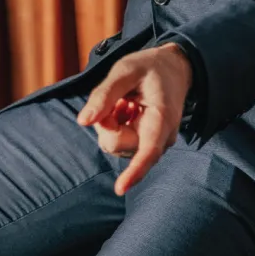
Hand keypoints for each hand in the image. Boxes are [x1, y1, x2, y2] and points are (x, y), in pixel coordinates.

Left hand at [77, 43, 193, 195]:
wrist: (172, 69)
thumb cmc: (149, 67)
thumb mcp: (125, 70)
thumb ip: (104, 94)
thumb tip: (83, 122)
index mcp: (162, 117)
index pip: (149, 150)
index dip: (135, 171)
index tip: (120, 188)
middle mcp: (160, 138)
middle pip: (117, 143)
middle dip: (106, 121)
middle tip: (117, 97)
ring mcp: (152, 144)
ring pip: (113, 144)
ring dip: (110, 121)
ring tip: (126, 101)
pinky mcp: (143, 146)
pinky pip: (117, 142)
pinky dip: (114, 124)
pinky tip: (127, 108)